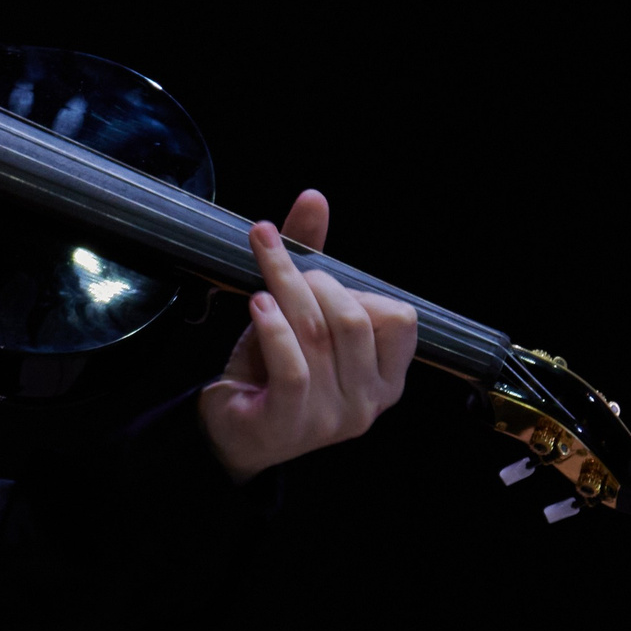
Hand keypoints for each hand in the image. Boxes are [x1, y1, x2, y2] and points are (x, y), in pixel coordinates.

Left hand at [199, 189, 417, 483]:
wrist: (231, 432)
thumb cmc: (273, 371)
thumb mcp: (302, 315)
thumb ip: (312, 261)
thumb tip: (314, 198)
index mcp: (385, 378)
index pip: (400, 319)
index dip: (360, 289)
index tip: (322, 277)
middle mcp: (367, 403)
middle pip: (353, 319)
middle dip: (316, 282)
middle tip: (284, 272)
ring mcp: (331, 418)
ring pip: (317, 336)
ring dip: (286, 292)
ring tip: (263, 280)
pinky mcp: (289, 424)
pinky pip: (292, 367)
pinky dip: (273, 329)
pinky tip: (257, 306)